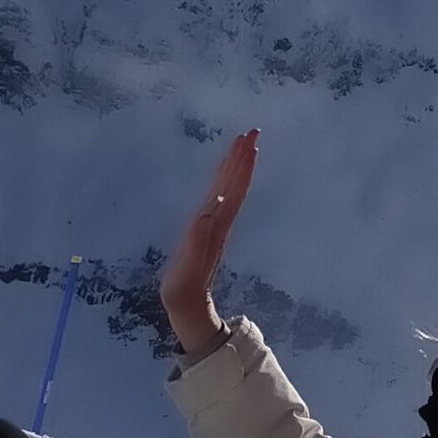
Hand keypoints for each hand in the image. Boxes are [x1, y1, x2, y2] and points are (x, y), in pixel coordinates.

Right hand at [160, 131, 256, 360]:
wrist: (188, 306)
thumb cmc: (184, 286)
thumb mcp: (189, 263)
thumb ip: (199, 236)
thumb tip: (213, 206)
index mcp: (216, 224)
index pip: (232, 188)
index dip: (240, 166)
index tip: (248, 142)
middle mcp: (220, 221)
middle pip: (235, 183)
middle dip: (242, 157)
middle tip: (252, 131)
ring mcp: (215, 225)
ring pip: (229, 189)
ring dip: (236, 166)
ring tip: (242, 144)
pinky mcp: (206, 230)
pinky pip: (219, 197)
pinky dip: (224, 181)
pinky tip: (224, 175)